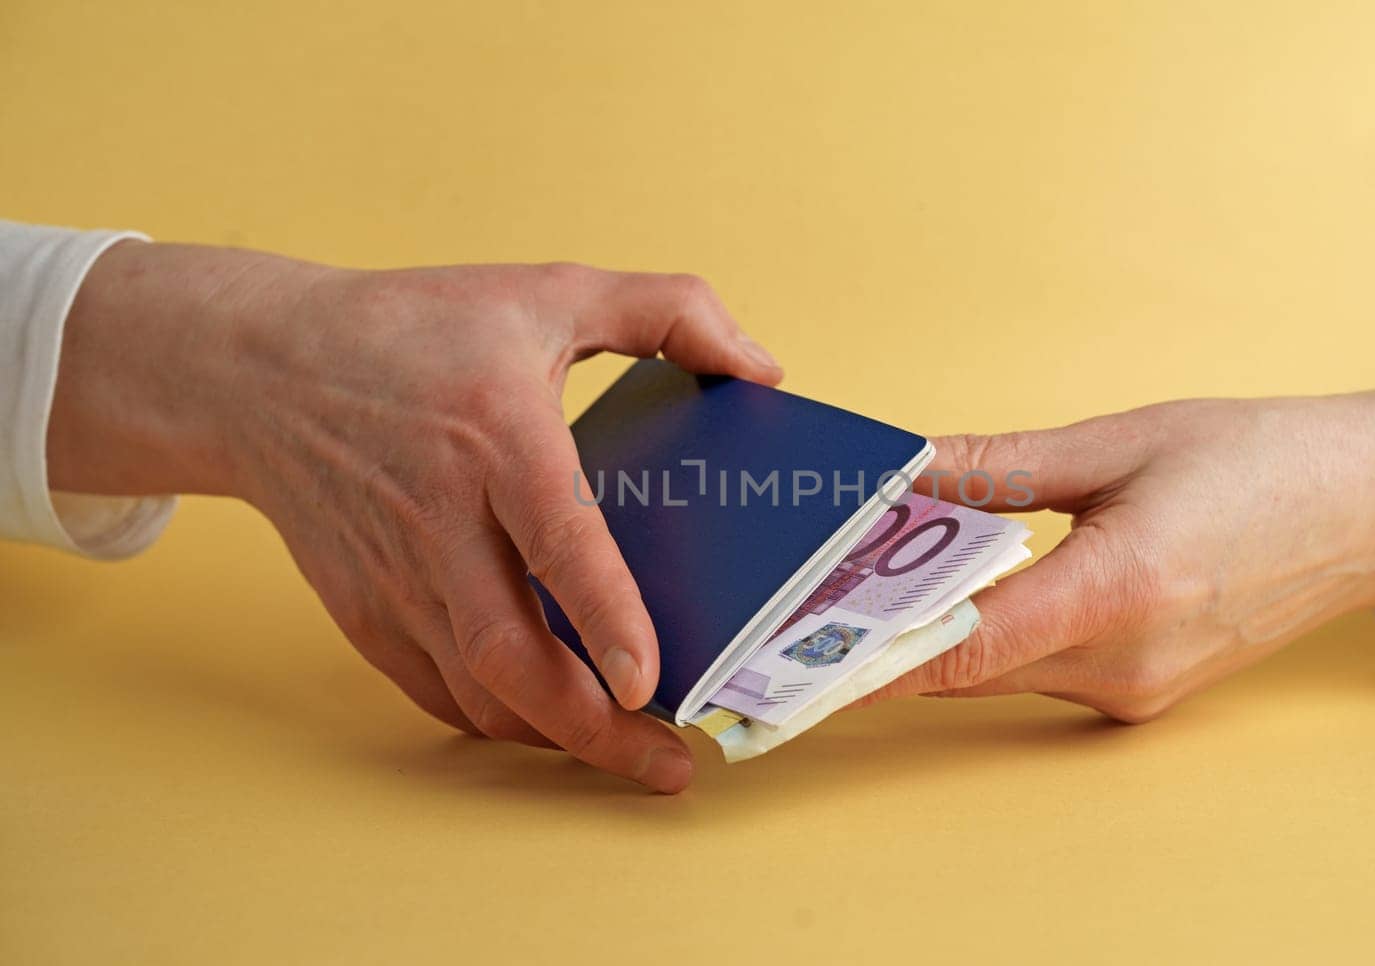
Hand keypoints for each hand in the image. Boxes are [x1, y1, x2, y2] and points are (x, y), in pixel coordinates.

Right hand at [48, 241, 782, 791]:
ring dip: (555, 736)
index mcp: (497, 433)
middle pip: (510, 654)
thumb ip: (670, 310)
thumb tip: (763, 370)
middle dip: (593, 728)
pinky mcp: (365, 611)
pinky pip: (439, 691)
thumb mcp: (548, 289)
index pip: (556, 537)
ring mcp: (396, 574)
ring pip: (476, 691)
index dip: (603, 615)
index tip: (649, 679)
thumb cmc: (415, 328)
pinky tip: (554, 720)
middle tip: (668, 764)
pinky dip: (501, 718)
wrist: (259, 372)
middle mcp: (440, 516)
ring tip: (629, 751)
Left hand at [861, 385, 1374, 719]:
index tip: (797, 650)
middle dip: (890, 625)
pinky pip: (1042, 669)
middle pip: (966, 662)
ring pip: (1000, 669)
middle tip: (816, 580)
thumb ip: (1000, 464)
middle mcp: (1124, 663)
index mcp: (1118, 591)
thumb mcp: (1123, 442)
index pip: (960, 646)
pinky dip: (995, 633)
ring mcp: (1137, 689)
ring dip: (941, 627)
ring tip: (878, 569)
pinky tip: (967, 583)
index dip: (868, 654)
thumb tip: (902, 466)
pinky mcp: (1144, 690)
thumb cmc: (1264, 463)